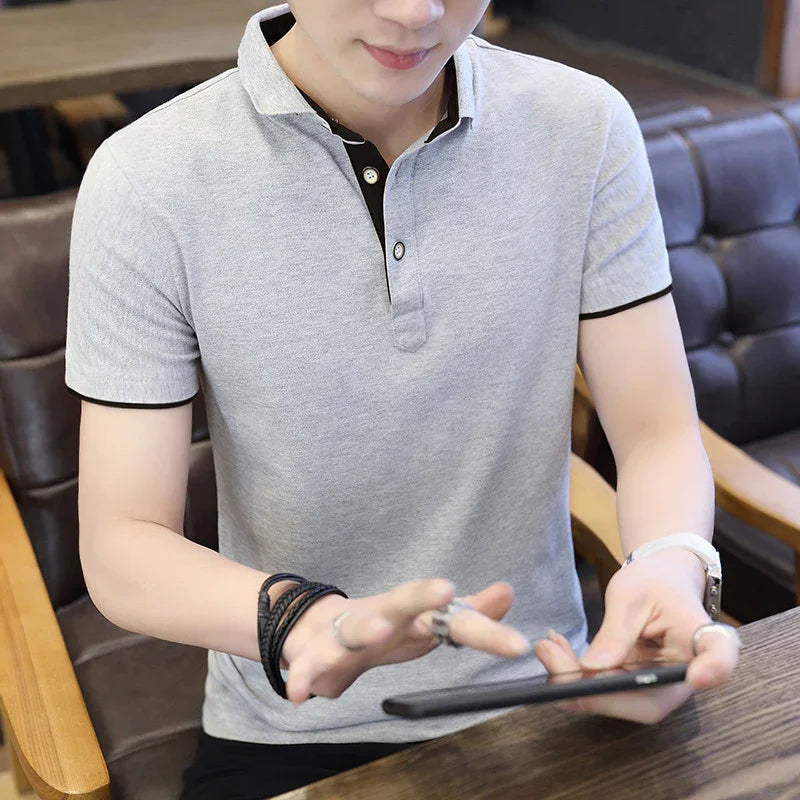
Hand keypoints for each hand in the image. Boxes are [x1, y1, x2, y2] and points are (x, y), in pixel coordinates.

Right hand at [280, 578, 531, 704]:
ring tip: (379, 631)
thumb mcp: (426, 622)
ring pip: (357, 628)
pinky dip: (303, 677)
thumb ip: (468, 614)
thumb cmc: (383, 627)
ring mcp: (348, 632)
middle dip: (423, 595)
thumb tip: (508, 591)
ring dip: (366, 628)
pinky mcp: (317, 653)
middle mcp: (383, 616)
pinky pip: (310, 665)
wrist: (315, 628)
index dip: (485, 630)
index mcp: (413, 615)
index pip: (453, 619)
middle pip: (404, 602)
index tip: (517, 645)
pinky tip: (301, 695)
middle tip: (447, 591)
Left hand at [534, 549, 739, 723]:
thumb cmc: (652, 581)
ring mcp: (658, 685)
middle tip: (553, 663)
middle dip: (596, 691)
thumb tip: (592, 669)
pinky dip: (573, 673)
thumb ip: (616, 632)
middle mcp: (684, 673)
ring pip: (619, 700)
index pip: (719, 658)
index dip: (714, 670)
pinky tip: (553, 649)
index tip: (699, 676)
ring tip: (546, 650)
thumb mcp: (631, 595)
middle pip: (649, 700)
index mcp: (699, 637)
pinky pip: (604, 688)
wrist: (656, 581)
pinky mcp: (635, 685)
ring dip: (575, 681)